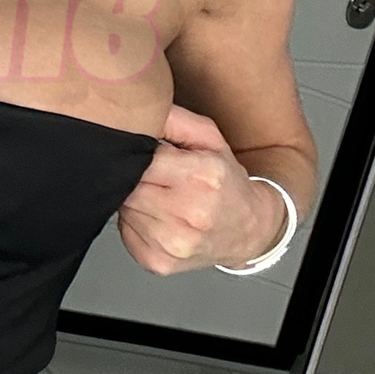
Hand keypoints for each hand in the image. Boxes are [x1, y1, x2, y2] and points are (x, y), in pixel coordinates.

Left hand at [116, 103, 284, 274]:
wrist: (250, 231)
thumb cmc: (227, 184)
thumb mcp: (211, 141)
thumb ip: (176, 120)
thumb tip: (139, 111)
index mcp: (202, 177)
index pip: (143, 157)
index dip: (140, 152)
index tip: (146, 154)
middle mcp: (188, 213)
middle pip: (129, 184)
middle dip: (135, 176)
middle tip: (154, 177)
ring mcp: (172, 243)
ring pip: (124, 207)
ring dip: (133, 199)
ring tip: (158, 197)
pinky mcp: (158, 262)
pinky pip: (125, 231)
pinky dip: (134, 222)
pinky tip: (156, 218)